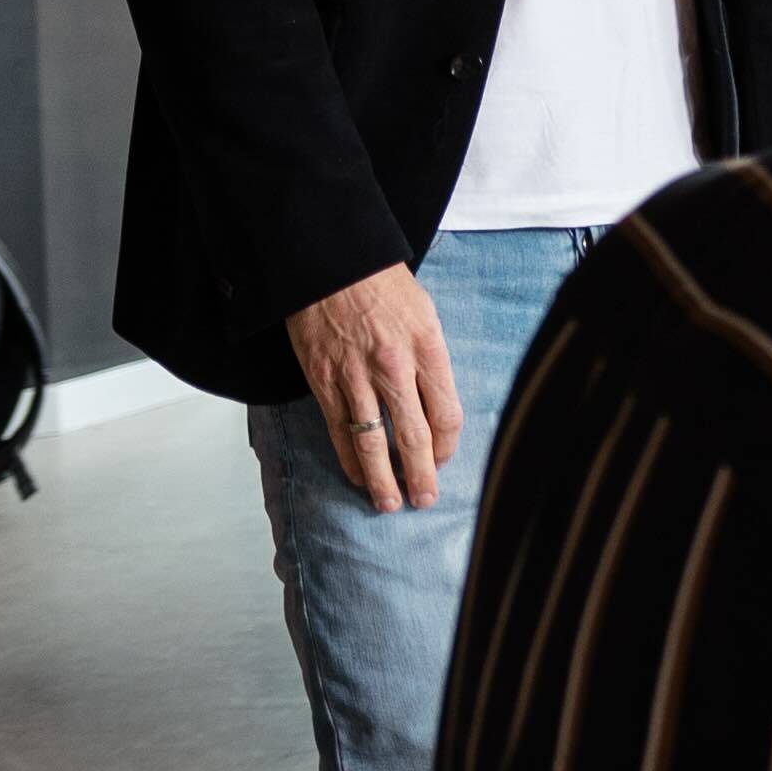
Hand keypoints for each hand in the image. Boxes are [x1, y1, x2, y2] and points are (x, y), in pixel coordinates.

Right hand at [284, 264, 460, 514]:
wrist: (330, 266)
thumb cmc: (383, 287)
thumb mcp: (425, 317)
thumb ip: (432, 362)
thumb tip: (436, 407)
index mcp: (428, 349)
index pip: (447, 414)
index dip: (448, 446)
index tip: (444, 460)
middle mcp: (394, 367)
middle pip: (415, 437)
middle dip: (422, 475)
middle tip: (425, 500)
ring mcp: (356, 377)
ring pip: (373, 443)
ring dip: (382, 479)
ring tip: (390, 504)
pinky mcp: (323, 381)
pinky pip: (338, 430)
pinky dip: (348, 458)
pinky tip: (356, 475)